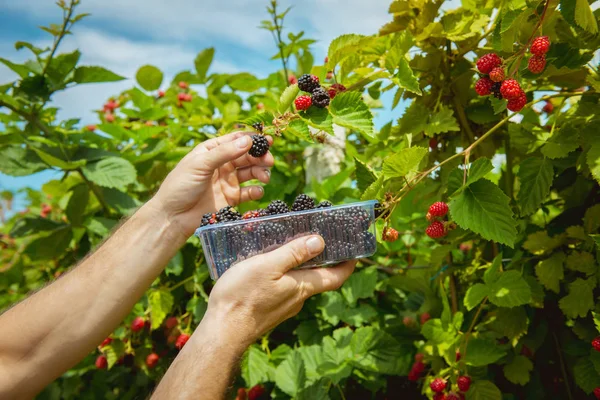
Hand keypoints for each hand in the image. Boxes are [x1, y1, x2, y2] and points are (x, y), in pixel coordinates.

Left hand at [150, 131, 273, 235]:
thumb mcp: (200, 165)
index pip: (235, 140)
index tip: (267, 140)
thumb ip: (224, 153)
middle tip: (269, 160)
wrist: (173, 217)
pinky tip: (257, 191)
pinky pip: (248, 192)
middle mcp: (221, 164)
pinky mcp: (231, 198)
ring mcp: (227, 181)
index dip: (252, 139)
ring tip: (265, 177)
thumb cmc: (180, 186)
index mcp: (211, 151)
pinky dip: (256, 191)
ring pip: (250, 172)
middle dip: (260, 157)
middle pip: (247, 156)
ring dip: (260, 172)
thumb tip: (248, 140)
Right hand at [202, 235, 355, 346]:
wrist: (222, 332)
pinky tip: (267, 264)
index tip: (354, 250)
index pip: (336, 277)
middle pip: (317, 278)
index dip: (348, 264)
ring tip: (287, 244)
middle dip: (320, 259)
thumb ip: (294, 254)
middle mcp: (297, 299)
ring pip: (298, 283)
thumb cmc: (243, 296)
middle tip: (315, 237)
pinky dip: (283, 275)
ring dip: (298, 266)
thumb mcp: (268, 266)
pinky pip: (283, 289)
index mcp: (302, 287)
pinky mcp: (268, 310)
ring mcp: (283, 307)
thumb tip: (321, 242)